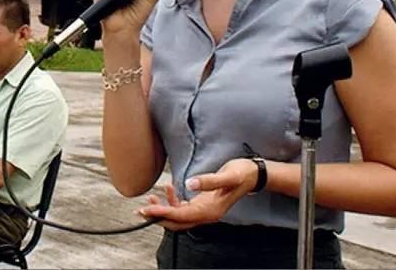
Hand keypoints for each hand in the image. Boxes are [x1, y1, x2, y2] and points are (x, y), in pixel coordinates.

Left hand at [137, 158, 257, 230]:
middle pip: (177, 222)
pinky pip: (185, 208)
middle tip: (142, 210)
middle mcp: (206, 214)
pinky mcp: (204, 203)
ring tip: (151, 199)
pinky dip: (174, 201)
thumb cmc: (241, 174)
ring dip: (164, 210)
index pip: (180, 216)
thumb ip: (208, 181)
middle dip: (158, 217)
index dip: (162, 213)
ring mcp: (205, 210)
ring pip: (179, 216)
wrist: (253, 175)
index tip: (147, 210)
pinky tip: (170, 189)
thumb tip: (189, 183)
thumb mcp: (226, 176)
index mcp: (210, 210)